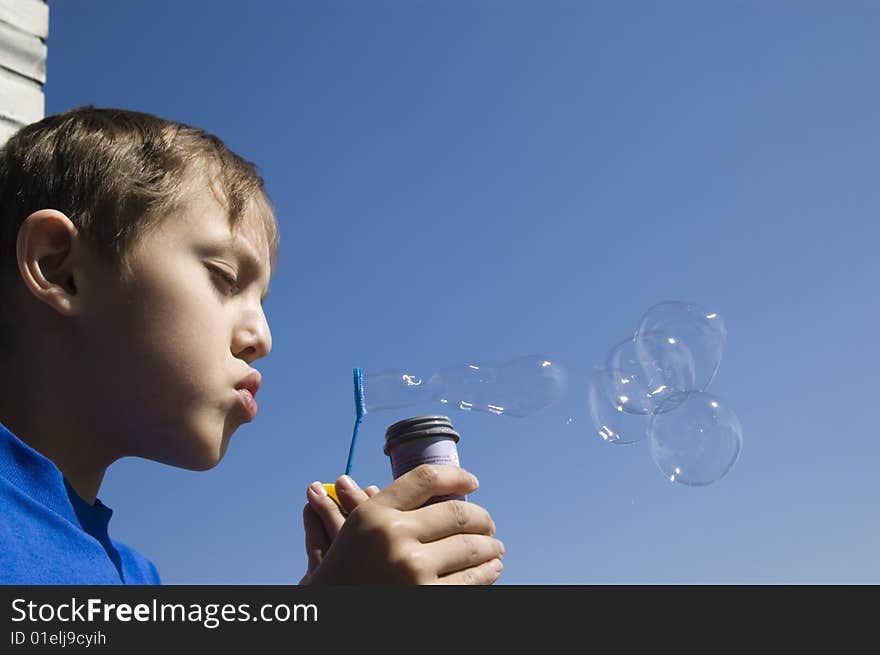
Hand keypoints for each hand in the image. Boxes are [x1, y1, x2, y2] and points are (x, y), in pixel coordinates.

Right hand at [301, 464, 504, 584]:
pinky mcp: (428, 597)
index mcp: (373, 514)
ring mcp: (412, 568)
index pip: (425, 479)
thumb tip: (377, 484)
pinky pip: (472, 580)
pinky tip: (491, 570)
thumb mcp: (348, 537)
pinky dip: (488, 573)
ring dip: (490, 547)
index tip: (472, 482)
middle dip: (482, 518)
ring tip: (495, 548)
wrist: (330, 619)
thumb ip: (370, 509)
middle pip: (457, 512)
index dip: (455, 476)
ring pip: (471, 546)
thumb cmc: (341, 578)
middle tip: (488, 524)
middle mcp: (393, 536)